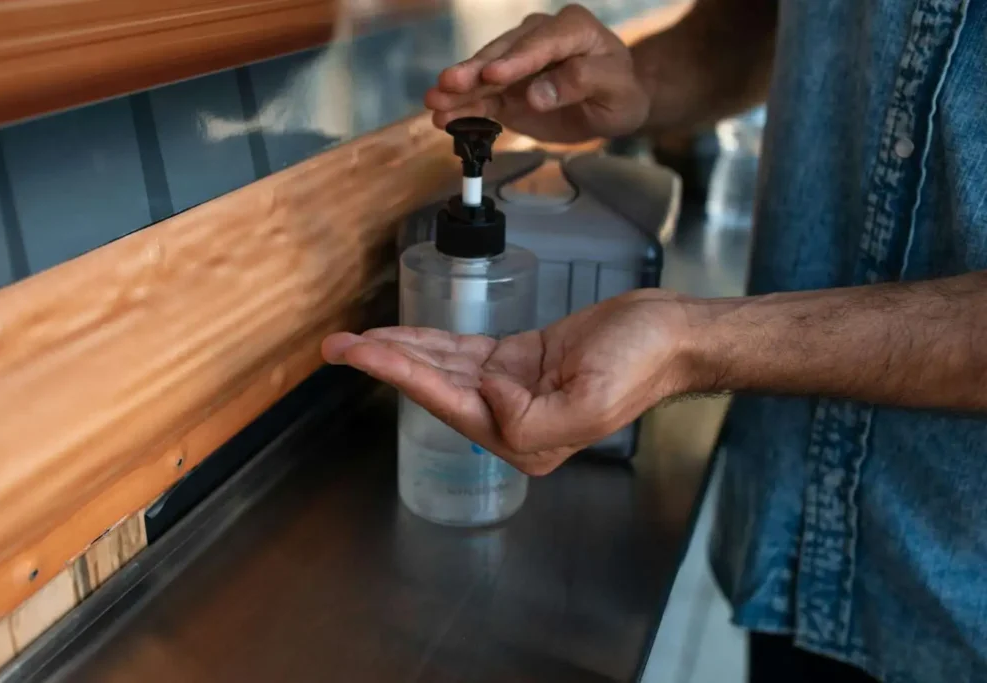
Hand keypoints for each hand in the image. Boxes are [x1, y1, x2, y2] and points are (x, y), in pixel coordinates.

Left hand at [321, 290, 699, 474]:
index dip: (398, 375)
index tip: (358, 353)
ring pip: (443, 368)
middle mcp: (511, 419)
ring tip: (355, 340)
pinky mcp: (518, 361)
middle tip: (336, 346)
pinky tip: (402, 335)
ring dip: (400, 351)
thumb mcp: (589, 402)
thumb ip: (529, 419)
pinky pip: (463, 352)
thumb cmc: (638, 364)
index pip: (446, 403)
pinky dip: (431, 341)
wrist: (667, 334)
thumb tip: (487, 395)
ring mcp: (512, 389)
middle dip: (384, 364)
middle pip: (434, 387)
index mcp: (524, 438)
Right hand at [425, 5, 649, 142]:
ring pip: (485, 74)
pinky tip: (443, 117)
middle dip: (474, 71)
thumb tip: (537, 94)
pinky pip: (483, 98)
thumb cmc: (619, 91)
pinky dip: (463, 108)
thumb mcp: (615, 88)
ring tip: (433, 103)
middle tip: (448, 84)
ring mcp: (518, 62)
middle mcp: (538, 38)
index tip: (494, 75)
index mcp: (572, 29)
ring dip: (458, 90)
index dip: (516, 60)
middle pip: (503, 54)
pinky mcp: (506, 87)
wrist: (612, 103)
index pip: (541, 43)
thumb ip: (580, 84)